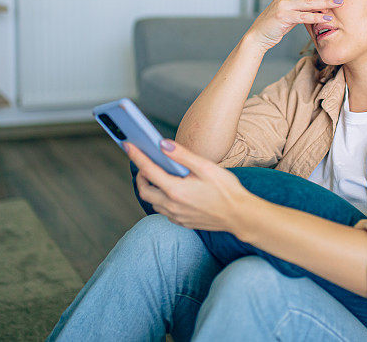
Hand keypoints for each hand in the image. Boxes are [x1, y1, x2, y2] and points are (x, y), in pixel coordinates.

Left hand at [124, 138, 254, 231]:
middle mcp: (172, 206)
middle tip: (145, 163)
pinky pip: (164, 210)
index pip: (148, 170)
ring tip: (157, 176)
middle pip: (144, 191)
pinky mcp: (183, 222)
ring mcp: (177, 216)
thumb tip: (162, 144)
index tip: (127, 145)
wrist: (240, 216)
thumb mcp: (206, 167)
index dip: (136, 156)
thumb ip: (182, 155)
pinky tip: (172, 191)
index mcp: (176, 190)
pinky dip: (161, 199)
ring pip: (153, 202)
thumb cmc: (226, 190)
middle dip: (141, 176)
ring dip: (151, 189)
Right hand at [246, 0, 351, 51]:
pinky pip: (303, 16)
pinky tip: (328, 18)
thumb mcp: (290, 9)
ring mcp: (284, 4)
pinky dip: (316, 17)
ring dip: (327, 2)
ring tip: (341, 2)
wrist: (258, 34)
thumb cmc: (276, 23)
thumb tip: (322, 3)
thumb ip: (303, 4)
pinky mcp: (283, 16)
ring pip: (310, 2)